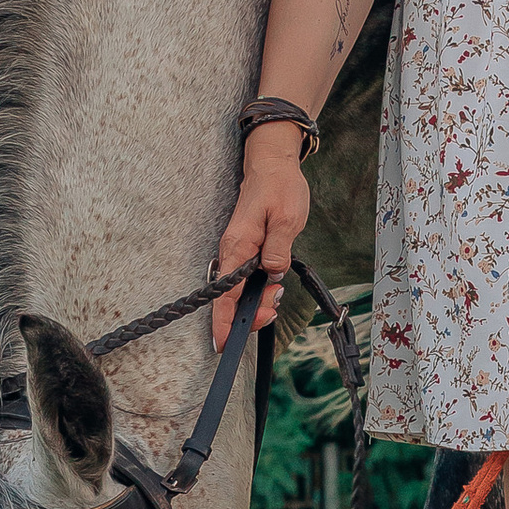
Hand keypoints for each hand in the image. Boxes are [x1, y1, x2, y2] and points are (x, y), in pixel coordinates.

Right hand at [211, 134, 308, 344]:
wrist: (272, 165)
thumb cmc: (279, 187)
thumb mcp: (286, 218)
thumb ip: (278, 249)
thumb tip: (271, 275)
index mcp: (238, 246)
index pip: (225, 293)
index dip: (223, 321)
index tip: (223, 343)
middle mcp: (232, 251)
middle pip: (231, 297)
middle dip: (249, 313)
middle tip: (272, 310)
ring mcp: (238, 252)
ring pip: (240, 290)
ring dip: (256, 301)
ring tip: (275, 298)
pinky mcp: (246, 250)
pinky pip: (246, 278)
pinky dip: (257, 288)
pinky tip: (271, 288)